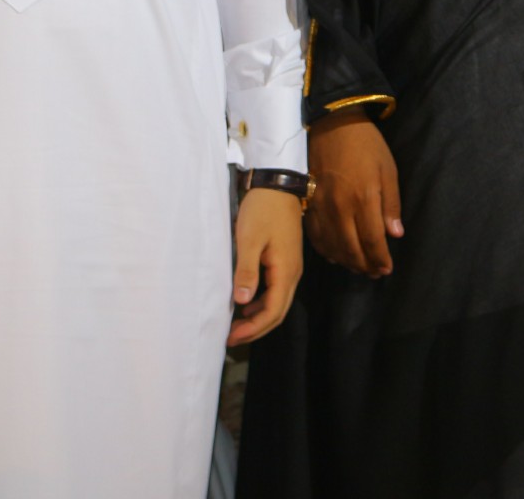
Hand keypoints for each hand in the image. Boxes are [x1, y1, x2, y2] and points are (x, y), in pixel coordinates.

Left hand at [228, 187, 305, 344]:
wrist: (278, 184)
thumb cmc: (262, 210)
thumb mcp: (249, 239)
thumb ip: (246, 271)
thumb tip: (241, 302)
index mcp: (286, 271)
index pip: (273, 311)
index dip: (253, 328)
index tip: (232, 337)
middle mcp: (293, 273)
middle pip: (278, 312)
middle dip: (256, 329)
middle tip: (231, 338)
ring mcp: (291, 267)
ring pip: (278, 303)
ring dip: (258, 318)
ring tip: (236, 325)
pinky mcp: (285, 261)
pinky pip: (275, 291)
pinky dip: (261, 303)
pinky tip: (245, 303)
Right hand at [306, 109, 402, 277]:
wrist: (332, 125)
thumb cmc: (366, 146)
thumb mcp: (388, 170)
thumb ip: (391, 204)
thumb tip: (395, 235)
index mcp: (363, 199)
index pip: (372, 241)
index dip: (380, 259)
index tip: (387, 269)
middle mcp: (340, 209)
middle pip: (351, 249)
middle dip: (365, 265)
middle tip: (375, 273)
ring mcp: (321, 208)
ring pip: (333, 247)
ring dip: (347, 262)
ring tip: (359, 267)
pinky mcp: (309, 205)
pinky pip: (316, 237)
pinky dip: (326, 251)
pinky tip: (336, 256)